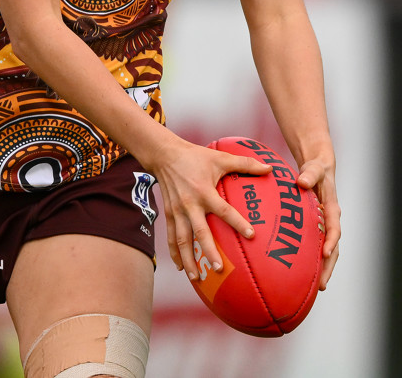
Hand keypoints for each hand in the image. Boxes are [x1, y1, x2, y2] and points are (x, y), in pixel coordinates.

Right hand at [152, 136, 271, 279]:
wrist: (165, 155)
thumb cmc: (196, 156)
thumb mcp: (220, 157)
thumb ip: (245, 163)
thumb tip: (269, 167)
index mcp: (204, 191)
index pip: (223, 210)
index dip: (237, 222)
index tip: (252, 235)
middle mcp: (190, 204)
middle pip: (199, 231)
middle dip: (208, 251)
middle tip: (219, 268)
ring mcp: (177, 211)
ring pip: (182, 240)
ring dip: (188, 259)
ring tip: (196, 278)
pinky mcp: (169, 214)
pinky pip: (171, 237)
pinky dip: (175, 254)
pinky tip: (181, 269)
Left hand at [297, 157, 339, 289]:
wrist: (317, 168)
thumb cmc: (315, 169)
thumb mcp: (313, 169)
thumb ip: (309, 174)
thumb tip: (301, 181)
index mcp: (332, 208)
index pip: (334, 229)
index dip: (331, 242)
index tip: (325, 254)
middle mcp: (330, 220)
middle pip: (333, 247)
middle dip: (328, 266)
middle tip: (321, 284)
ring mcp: (324, 225)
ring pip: (327, 250)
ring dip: (323, 268)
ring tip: (316, 286)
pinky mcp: (317, 227)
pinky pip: (316, 245)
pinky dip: (313, 259)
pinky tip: (304, 272)